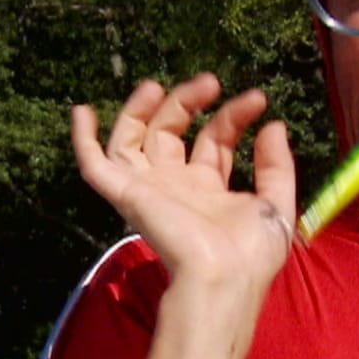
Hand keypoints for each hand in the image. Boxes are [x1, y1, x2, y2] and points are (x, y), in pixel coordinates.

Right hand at [72, 74, 296, 303]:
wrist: (223, 278)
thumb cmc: (250, 255)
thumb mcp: (276, 205)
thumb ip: (276, 166)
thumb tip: (273, 126)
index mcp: (208, 190)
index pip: (214, 139)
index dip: (233, 116)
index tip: (257, 100)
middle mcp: (175, 186)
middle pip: (171, 131)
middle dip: (188, 102)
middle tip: (211, 81)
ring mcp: (149, 189)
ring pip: (132, 140)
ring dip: (140, 109)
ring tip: (157, 85)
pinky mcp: (127, 195)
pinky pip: (95, 167)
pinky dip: (83, 140)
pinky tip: (82, 111)